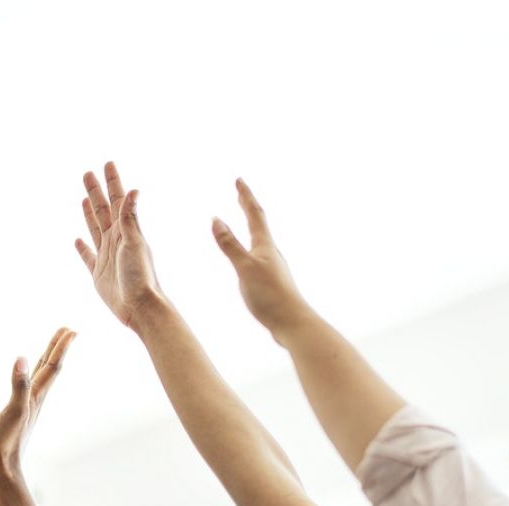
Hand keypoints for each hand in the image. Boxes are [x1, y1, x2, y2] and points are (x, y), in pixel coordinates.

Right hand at [0, 328, 74, 478]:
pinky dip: (29, 376)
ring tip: (51, 348)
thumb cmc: (7, 442)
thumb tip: (21, 359)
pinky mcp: (17, 413)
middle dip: (58, 348)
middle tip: (67, 330)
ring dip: (47, 360)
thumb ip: (18, 386)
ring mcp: (27, 406)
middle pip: (49, 368)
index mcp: (36, 396)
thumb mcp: (13, 411)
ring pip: (40, 377)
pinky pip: (27, 387)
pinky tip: (24, 378)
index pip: (51, 366)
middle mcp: (35, 399)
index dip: (60, 347)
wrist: (2, 469)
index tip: (71, 330)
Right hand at [74, 161, 166, 328]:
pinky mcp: (98, 274)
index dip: (112, 182)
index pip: (118, 200)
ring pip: (94, 228)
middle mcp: (116, 240)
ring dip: (89, 213)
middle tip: (87, 173)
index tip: (107, 164)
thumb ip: (130, 218)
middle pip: (102, 210)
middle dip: (95, 192)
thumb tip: (134, 190)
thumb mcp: (134, 243)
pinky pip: (88, 257)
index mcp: (126, 231)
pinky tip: (77, 240)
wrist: (139, 307)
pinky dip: (82, 248)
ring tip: (83, 199)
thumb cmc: (141, 276)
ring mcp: (106, 256)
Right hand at [211, 180, 307, 333]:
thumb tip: (216, 219)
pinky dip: (250, 247)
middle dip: (248, 207)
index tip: (238, 180)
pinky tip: (250, 257)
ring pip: (260, 240)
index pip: (254, 214)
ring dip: (251, 227)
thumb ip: (230, 245)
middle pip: (259, 224)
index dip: (245, 196)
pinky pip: (258, 256)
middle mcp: (271, 253)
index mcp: (264, 246)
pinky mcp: (271, 282)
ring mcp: (272, 267)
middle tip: (240, 193)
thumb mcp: (244, 268)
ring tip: (246, 221)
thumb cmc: (270, 296)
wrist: (292, 322)